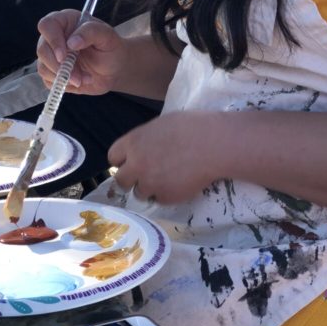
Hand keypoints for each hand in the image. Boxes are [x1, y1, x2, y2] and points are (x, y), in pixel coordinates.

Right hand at [36, 9, 126, 94]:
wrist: (115, 68)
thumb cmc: (111, 47)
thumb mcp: (107, 35)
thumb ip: (90, 32)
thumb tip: (71, 42)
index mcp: (66, 22)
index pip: (47, 25)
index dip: (52, 40)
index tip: (64, 56)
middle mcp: (56, 37)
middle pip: (42, 49)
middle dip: (59, 66)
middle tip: (77, 75)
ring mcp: (52, 56)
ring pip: (43, 67)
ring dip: (63, 77)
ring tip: (84, 78)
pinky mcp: (53, 73)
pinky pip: (48, 81)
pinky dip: (64, 85)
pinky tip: (80, 81)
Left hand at [109, 111, 224, 204]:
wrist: (213, 144)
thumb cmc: (190, 127)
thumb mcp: (159, 126)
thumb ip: (143, 141)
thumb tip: (138, 150)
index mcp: (133, 142)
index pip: (113, 157)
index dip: (123, 160)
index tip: (131, 162)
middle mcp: (136, 165)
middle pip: (121, 180)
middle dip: (131, 179)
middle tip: (145, 175)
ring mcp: (149, 183)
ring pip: (139, 192)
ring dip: (149, 188)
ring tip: (168, 177)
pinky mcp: (165, 198)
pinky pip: (159, 199)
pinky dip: (166, 194)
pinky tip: (179, 182)